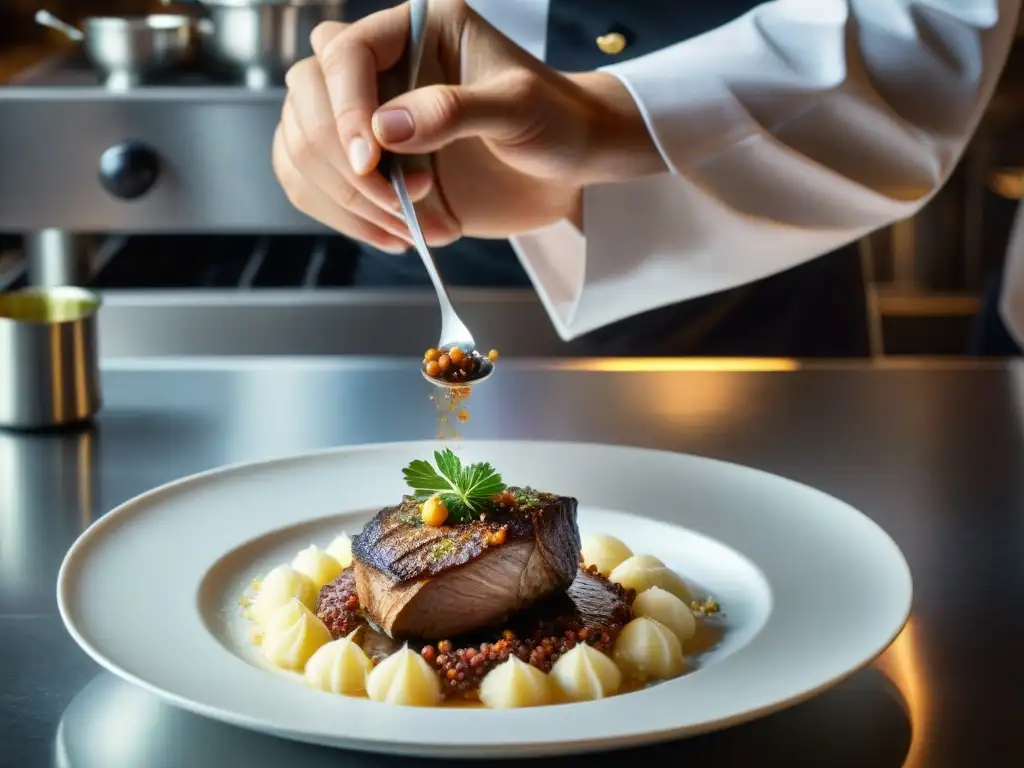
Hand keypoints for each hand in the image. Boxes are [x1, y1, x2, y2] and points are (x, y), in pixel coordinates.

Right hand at [273, 0, 662, 251]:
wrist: (569, 164)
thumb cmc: (556, 122)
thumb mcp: (518, 109)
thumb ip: (454, 112)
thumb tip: (383, 129)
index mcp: (416, 29)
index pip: (344, 53)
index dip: (345, 107)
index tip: (368, 160)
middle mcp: (383, 67)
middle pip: (308, 95)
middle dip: (342, 159)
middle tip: (398, 201)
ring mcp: (370, 116)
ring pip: (303, 144)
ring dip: (345, 198)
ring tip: (410, 227)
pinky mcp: (371, 164)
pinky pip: (317, 184)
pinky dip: (344, 216)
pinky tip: (393, 235)